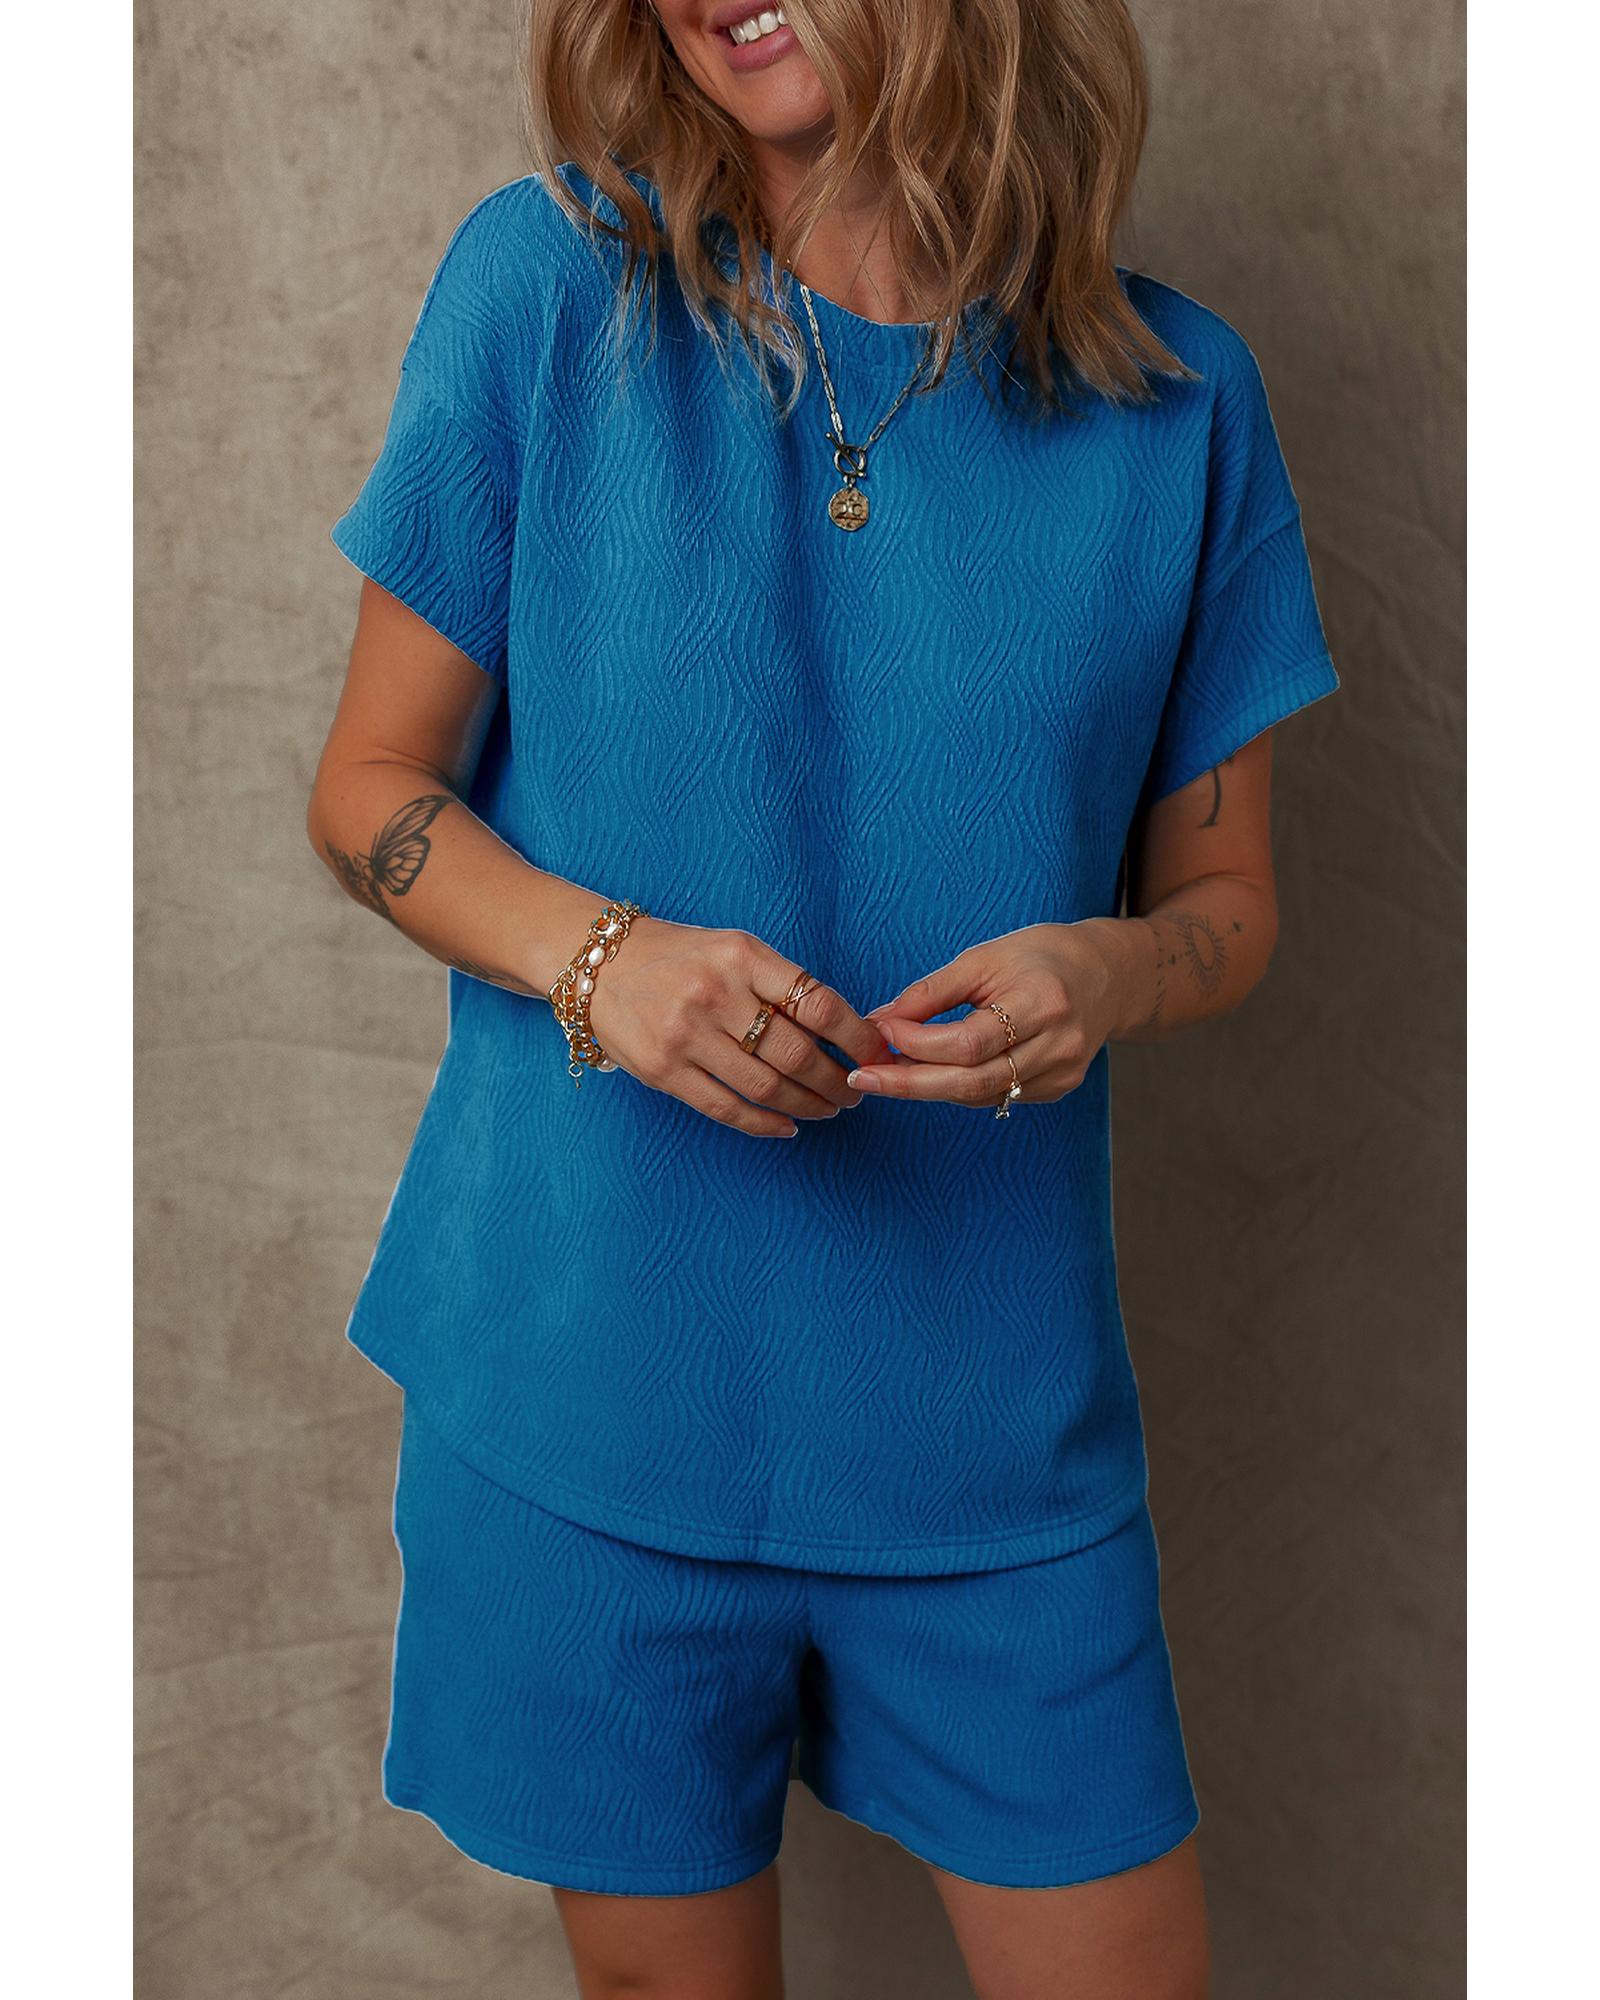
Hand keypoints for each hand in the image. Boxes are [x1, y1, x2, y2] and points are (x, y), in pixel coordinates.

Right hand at [586, 917, 895, 1137]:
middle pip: (798, 1053)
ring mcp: (686, 1035)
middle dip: (838, 1080)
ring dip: (809, 1105)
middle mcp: (715, 994)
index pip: (818, 1002)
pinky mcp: (663, 1070)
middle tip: (856, 1090)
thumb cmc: (681, 957)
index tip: (877, 1053)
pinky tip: (788, 1127)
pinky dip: (765, 1124)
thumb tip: (847, 1029)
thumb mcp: (734, 949)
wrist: (599, 962)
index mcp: (743, 956)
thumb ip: (782, 984)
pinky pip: (726, 1108)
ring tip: (829, 1108)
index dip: (857, 1037)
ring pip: (767, 1087)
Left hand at [850, 923, 1126, 1108]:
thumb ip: (931, 992)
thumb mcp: (983, 959)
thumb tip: (880, 1021)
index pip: (968, 1042)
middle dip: (910, 1083)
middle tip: (862, 1078)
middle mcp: (1058, 1045)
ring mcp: (1062, 1073)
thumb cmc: (1038, 956)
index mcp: (1042, 1003)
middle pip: (972, 1081)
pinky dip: (958, 1087)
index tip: (880, 1032)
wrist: (1104, 974)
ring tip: (888, 1072)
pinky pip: (996, 1096)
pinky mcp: (1059, 1087)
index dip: (918, 1043)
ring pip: (980, 1095)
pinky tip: (932, 1073)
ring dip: (928, 1087)